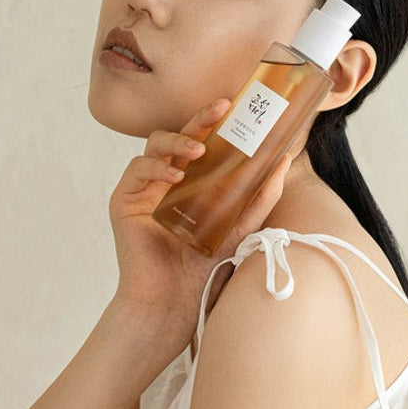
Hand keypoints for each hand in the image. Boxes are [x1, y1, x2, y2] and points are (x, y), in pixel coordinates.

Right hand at [108, 98, 293, 363]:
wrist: (173, 303)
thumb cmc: (202, 268)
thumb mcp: (239, 227)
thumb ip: (259, 197)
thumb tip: (282, 161)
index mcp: (190, 181)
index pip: (200, 141)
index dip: (214, 122)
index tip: (235, 105)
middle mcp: (165, 179)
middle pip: (178, 135)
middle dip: (199, 119)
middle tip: (221, 108)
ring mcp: (144, 189)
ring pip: (155, 146)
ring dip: (177, 141)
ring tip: (198, 151)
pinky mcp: (125, 201)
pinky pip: (136, 170)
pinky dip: (156, 168)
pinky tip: (175, 177)